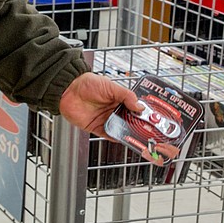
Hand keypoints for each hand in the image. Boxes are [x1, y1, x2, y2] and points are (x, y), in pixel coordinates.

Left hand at [60, 73, 176, 164]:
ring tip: (142, 137)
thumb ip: (126, 96)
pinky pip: (110, 135)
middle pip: (131, 121)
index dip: (144, 114)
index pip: (135, 109)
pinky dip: (117, 138)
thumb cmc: (87, 83)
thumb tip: (140, 106)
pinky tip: (125, 139)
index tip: (155, 119)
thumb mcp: (111, 86)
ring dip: (130, 133)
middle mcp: (114, 110)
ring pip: (122, 130)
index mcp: (119, 99)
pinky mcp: (97, 128)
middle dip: (140, 127)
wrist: (68, 90)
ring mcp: (106, 120)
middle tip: (152, 131)